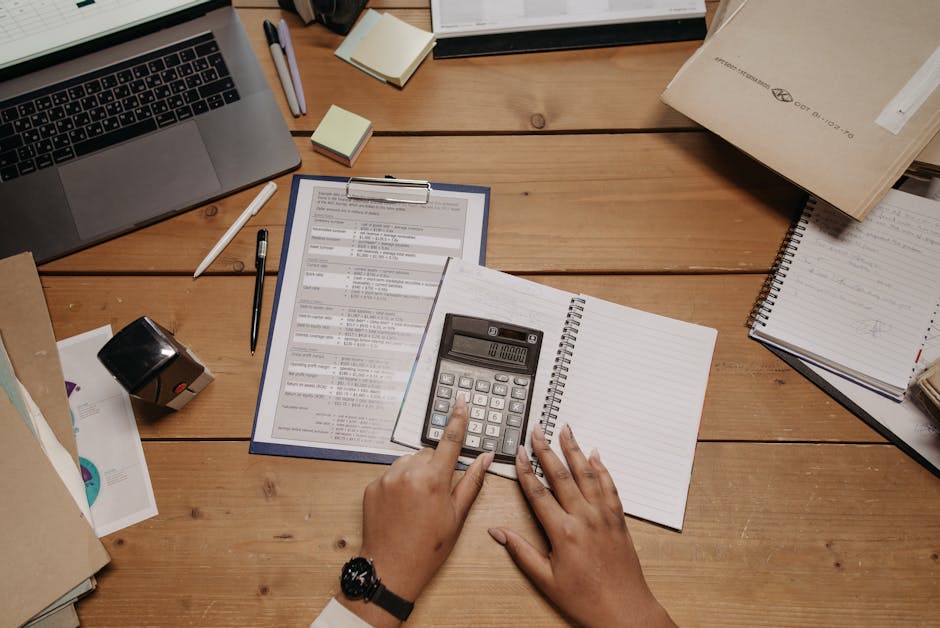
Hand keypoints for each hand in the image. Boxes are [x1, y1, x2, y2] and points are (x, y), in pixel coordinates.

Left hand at [341, 396, 493, 626]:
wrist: (391, 569)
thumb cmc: (427, 548)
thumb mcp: (457, 516)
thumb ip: (471, 482)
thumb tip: (485, 458)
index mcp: (433, 479)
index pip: (450, 440)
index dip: (458, 418)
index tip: (460, 400)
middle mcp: (408, 473)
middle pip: (428, 453)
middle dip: (436, 466)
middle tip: (438, 494)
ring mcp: (387, 478)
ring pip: (409, 462)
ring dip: (417, 473)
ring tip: (419, 503)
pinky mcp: (372, 486)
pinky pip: (392, 474)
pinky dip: (400, 483)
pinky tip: (403, 506)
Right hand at [488, 425, 675, 627]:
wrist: (624, 610)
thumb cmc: (585, 599)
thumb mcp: (546, 580)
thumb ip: (521, 552)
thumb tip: (497, 533)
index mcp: (563, 533)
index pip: (538, 493)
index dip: (526, 470)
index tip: (519, 453)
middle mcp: (584, 519)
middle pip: (562, 476)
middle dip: (547, 451)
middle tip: (538, 431)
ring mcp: (604, 517)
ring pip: (587, 475)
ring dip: (575, 451)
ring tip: (566, 430)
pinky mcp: (618, 520)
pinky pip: (609, 487)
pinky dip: (602, 469)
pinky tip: (595, 455)